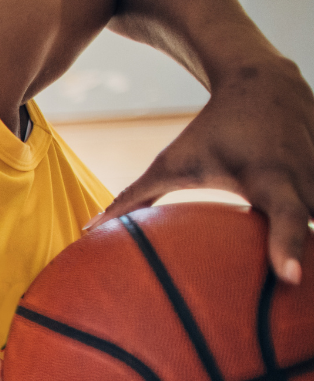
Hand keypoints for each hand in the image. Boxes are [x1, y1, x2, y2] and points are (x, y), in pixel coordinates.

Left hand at [86, 57, 313, 284]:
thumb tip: (88, 228)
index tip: (289, 279)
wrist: (266, 83)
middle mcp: (307, 180)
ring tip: (306, 297)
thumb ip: (134, 198)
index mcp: (268, 178)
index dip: (289, 247)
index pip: (286, 217)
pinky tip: (309, 264)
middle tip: (298, 295)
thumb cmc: (212, 129)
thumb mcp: (173, 162)